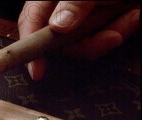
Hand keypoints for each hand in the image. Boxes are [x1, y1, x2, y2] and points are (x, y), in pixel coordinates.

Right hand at [18, 1, 139, 79]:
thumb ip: (74, 3)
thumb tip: (58, 26)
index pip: (31, 22)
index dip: (31, 47)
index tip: (37, 70)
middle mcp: (61, 7)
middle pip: (59, 41)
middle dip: (89, 43)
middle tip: (112, 36)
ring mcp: (79, 17)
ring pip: (83, 43)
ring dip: (111, 34)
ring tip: (131, 16)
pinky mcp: (98, 23)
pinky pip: (100, 39)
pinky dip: (120, 30)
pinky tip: (132, 15)